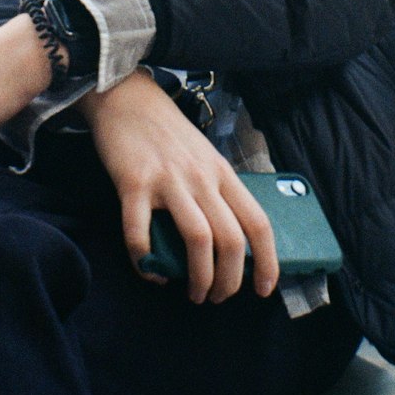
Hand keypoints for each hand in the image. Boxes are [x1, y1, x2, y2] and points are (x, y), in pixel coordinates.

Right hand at [80, 71, 278, 305]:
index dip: (267, 261)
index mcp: (223, 173)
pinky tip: (149, 270)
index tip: (264, 289)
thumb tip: (222, 242)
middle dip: (229, 281)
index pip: (258, 222)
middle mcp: (202, 178)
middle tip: (217, 298)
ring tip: (193, 294)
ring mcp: (169, 180)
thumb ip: (214, 191)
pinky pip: (140, 232)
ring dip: (199, 278)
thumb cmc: (166, 133)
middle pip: (231, 240)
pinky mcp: (134, 183)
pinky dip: (145, 261)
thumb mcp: (204, 157)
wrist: (126, 97)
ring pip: (198, 240)